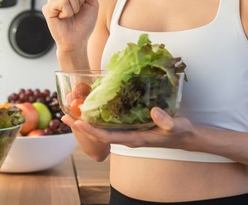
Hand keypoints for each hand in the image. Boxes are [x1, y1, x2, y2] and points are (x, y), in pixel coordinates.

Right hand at [41, 0, 98, 51]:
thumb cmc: (84, 24)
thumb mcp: (92, 2)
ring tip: (72, 15)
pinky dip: (68, 12)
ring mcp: (53, 0)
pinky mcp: (48, 8)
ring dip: (76, 7)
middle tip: (79, 9)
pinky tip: (64, 18)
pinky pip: (63, 2)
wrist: (78, 40)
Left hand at [69, 107, 195, 148]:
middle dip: (82, 126)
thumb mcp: (175, 125)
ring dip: (87, 121)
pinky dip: (98, 117)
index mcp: (134, 139)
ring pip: (103, 129)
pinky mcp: (130, 126)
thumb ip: (166, 120)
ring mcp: (127, 132)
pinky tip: (92, 108)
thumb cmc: (178, 131)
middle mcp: (127, 137)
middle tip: (64, 116)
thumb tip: (154, 111)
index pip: (107, 137)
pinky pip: (110, 124)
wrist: (183, 135)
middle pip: (99, 133)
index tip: (77, 122)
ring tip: (72, 111)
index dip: (91, 130)